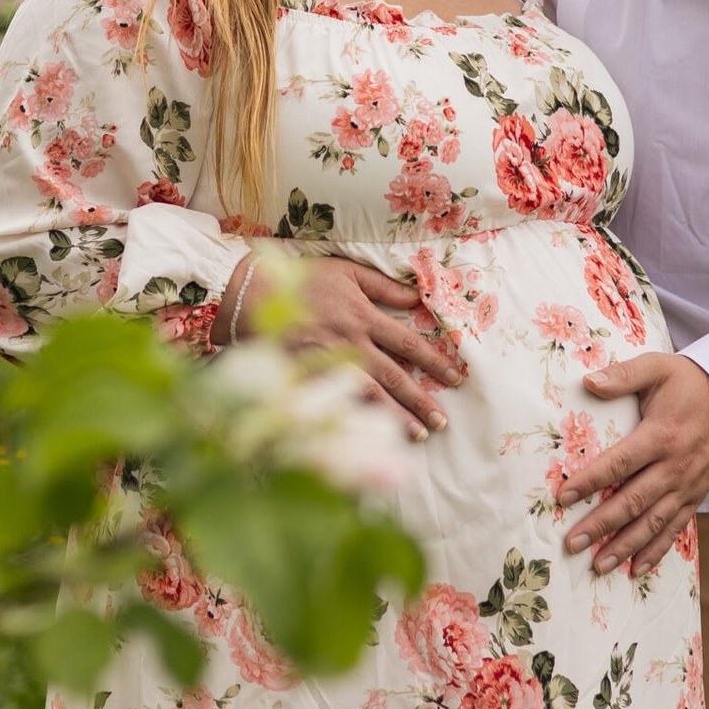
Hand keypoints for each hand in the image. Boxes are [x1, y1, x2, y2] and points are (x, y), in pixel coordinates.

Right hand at [222, 250, 461, 437]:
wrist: (253, 293)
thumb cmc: (303, 279)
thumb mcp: (347, 271)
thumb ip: (383, 286)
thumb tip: (417, 299)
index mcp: (364, 317)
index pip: (409, 345)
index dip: (435, 363)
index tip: (455, 379)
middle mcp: (351, 344)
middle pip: (395, 378)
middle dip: (421, 402)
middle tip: (442, 422)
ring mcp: (328, 364)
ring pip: (370, 397)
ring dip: (395, 418)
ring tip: (418, 435)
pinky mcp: (307, 378)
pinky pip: (338, 404)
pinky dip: (357, 421)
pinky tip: (371, 437)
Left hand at [557, 353, 708, 575]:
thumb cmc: (690, 382)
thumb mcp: (657, 367)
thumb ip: (623, 375)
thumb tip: (588, 382)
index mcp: (661, 435)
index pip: (619, 463)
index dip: (590, 481)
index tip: (563, 497)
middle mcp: (675, 466)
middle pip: (633, 501)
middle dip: (601, 525)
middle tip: (572, 543)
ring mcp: (687, 485)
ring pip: (653, 522)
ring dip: (625, 546)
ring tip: (599, 566)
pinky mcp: (696, 496)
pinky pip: (675, 528)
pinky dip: (657, 550)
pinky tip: (636, 569)